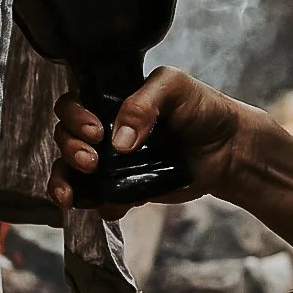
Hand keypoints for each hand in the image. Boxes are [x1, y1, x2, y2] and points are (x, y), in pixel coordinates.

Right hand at [48, 67, 251, 219]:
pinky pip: (98, 199)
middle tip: (91, 160)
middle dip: (69, 148)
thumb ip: (144, 102)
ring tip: (72, 195)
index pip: (73, 104)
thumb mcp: (176, 86)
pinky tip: (110, 205)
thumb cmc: (203, 109)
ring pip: (70, 171)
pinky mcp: (125, 188)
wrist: (228, 149)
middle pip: (65, 137)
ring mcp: (113, 161)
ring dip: (64, 182)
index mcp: (112, 100)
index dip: (74, 117)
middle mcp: (106, 130)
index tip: (96, 131)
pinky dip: (96, 204)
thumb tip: (118, 142)